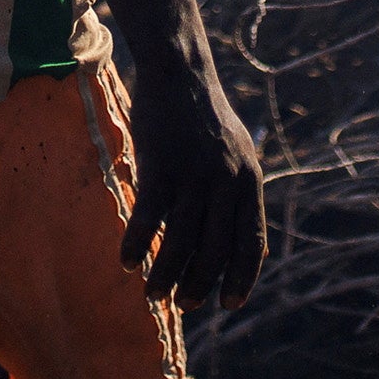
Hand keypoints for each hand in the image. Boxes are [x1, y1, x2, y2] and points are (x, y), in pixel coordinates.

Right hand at [116, 59, 265, 314]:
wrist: (179, 72)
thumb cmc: (202, 118)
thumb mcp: (235, 154)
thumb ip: (236, 194)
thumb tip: (240, 244)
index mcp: (249, 181)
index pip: (251, 243)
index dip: (241, 278)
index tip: (229, 304)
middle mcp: (227, 182)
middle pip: (216, 250)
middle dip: (200, 285)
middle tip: (184, 305)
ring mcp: (194, 175)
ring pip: (182, 243)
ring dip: (166, 276)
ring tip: (153, 295)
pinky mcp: (161, 166)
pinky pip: (149, 218)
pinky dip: (137, 245)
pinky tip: (127, 262)